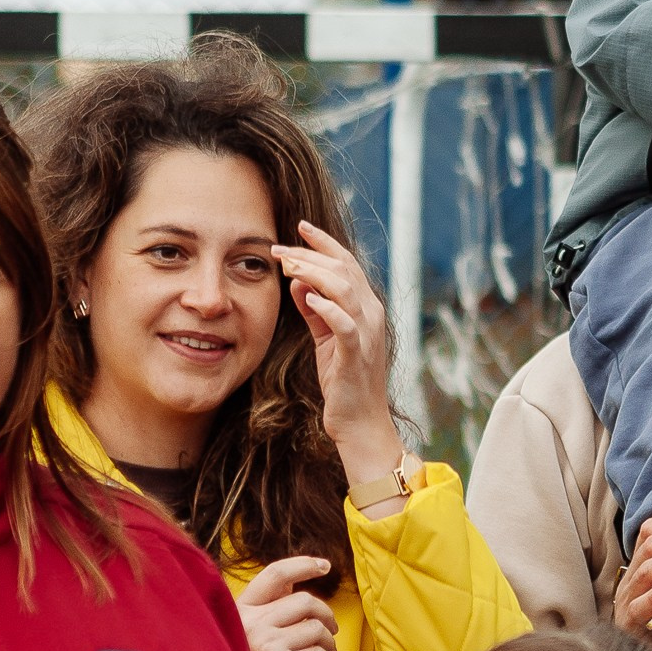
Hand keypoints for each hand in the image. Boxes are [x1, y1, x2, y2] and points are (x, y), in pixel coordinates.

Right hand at [235, 554, 337, 650]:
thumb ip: (262, 614)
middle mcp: (252, 624)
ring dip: (329, 640)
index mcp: (240, 612)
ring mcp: (268, 645)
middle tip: (331, 629)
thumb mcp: (238, 637)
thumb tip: (293, 588)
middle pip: (305, 601)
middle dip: (325, 614)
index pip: (274, 576)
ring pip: (316, 628)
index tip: (324, 566)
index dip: (303, 565)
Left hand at [271, 220, 405, 493]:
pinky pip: (345, 324)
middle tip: (280, 249)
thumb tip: (297, 281)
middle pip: (344, 270)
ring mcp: (367, 334)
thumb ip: (314, 310)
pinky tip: (307, 296)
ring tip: (288, 266)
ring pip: (345, 290)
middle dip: (311, 254)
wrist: (360, 422)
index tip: (300, 227)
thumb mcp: (325, 338)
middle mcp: (371, 315)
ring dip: (314, 273)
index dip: (325, 243)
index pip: (348, 264)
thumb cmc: (343, 381)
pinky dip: (328, 307)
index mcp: (366, 308)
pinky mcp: (356, 354)